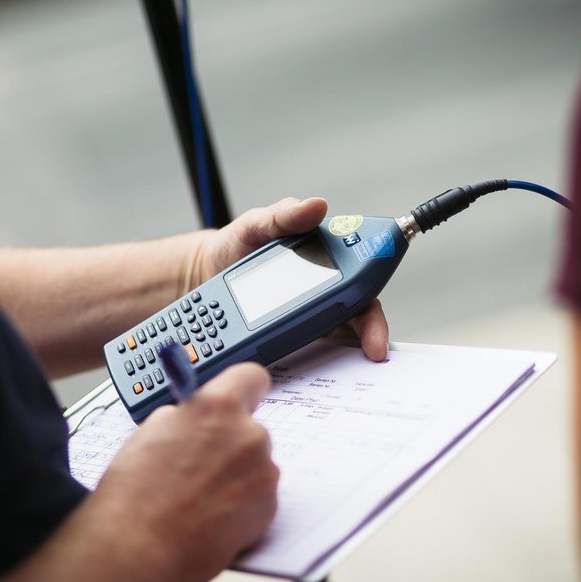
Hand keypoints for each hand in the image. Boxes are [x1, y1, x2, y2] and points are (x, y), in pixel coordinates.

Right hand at [94, 363, 277, 581]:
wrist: (138, 547)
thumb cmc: (135, 493)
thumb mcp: (151, 431)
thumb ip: (186, 416)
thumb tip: (196, 418)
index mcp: (218, 406)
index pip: (251, 377)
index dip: (242, 389)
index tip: (237, 399)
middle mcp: (249, 434)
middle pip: (251, 428)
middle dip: (231, 444)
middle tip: (199, 466)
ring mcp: (263, 473)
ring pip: (255, 466)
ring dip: (236, 477)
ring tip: (198, 499)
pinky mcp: (269, 509)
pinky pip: (259, 498)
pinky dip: (241, 506)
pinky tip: (210, 518)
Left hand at [186, 197, 389, 360]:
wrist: (203, 272)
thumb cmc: (238, 243)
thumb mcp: (257, 224)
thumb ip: (284, 215)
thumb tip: (317, 206)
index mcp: (326, 261)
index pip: (363, 280)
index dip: (376, 295)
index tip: (377, 317)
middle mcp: (323, 293)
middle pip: (358, 317)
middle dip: (370, 333)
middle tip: (372, 348)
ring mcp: (306, 319)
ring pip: (336, 343)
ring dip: (344, 357)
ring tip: (338, 369)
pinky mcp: (285, 338)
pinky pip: (304, 358)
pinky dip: (309, 368)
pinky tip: (303, 375)